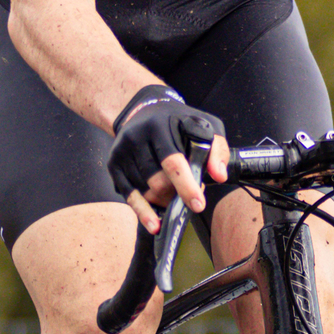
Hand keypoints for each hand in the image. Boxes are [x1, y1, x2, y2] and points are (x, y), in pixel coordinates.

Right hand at [107, 88, 230, 231]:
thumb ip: (217, 149)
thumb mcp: (204, 125)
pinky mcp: (114, 164)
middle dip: (175, 196)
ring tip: (173, 198)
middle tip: (187, 196)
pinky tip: (154, 223)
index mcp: (159, 127)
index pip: (173, 162)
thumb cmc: (177, 122)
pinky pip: (129, 195)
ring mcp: (121, 152)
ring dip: (162, 202)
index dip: (186, 186)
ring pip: (144, 191)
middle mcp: (136, 138)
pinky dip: (143, 211)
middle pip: (157, 182)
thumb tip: (219, 176)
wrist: (140, 110)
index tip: (197, 205)